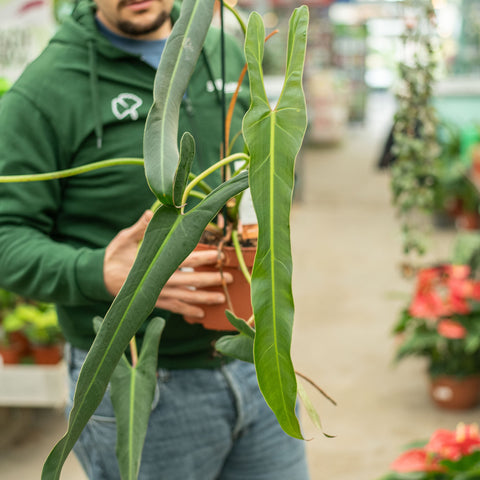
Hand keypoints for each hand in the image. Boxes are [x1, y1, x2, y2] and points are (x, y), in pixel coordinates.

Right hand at [103, 210, 231, 317]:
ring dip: (204, 298)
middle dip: (211, 280)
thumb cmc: (114, 256)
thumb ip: (140, 227)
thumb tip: (150, 213)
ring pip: (185, 297)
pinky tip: (200, 315)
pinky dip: (187, 311)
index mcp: (155, 263)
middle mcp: (159, 281)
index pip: (184, 260)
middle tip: (230, 279)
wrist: (98, 278)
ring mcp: (157, 293)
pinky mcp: (153, 301)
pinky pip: (173, 308)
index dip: (203, 259)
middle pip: (190, 281)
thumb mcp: (124, 239)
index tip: (219, 256)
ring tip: (221, 299)